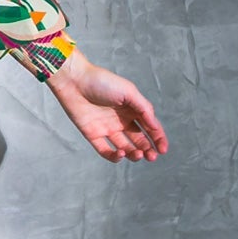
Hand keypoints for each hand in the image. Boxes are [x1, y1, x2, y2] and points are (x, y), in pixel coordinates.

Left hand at [46, 49, 167, 162]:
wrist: (75, 81)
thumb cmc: (103, 82)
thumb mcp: (129, 92)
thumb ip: (144, 109)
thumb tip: (155, 127)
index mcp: (133, 109)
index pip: (150, 128)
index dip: (158, 139)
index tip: (163, 150)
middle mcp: (121, 120)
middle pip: (138, 140)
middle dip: (147, 149)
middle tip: (151, 157)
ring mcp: (107, 128)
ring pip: (125, 147)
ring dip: (133, 154)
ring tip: (138, 155)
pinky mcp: (93, 134)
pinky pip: (105, 150)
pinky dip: (114, 156)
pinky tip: (121, 153)